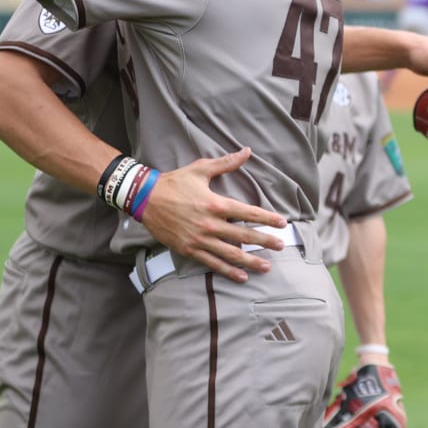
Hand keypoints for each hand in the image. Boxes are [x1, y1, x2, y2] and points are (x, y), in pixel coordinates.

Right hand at [139, 147, 287, 282]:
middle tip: (282, 245)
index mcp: (216, 203)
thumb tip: (247, 151)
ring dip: (250, 261)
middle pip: (244, 235)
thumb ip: (226, 163)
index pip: (248, 213)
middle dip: (265, 241)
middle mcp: (210, 224)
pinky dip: (227, 271)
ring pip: (231, 254)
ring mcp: (200, 239)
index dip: (267, 218)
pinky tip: (241, 276)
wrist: (145, 199)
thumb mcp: (201, 169)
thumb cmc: (175, 182)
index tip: (282, 223)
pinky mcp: (189, 250)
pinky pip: (212, 263)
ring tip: (266, 266)